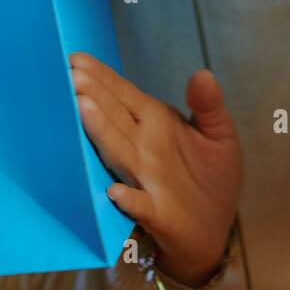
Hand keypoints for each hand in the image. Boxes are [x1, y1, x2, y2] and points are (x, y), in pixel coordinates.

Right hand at [69, 52, 242, 287]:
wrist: (213, 230)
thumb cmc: (210, 178)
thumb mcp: (219, 135)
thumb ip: (208, 105)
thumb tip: (203, 74)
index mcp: (154, 123)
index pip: (123, 95)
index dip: (102, 77)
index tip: (77, 59)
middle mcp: (143, 148)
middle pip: (114, 117)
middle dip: (94, 95)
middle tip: (70, 74)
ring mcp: (146, 180)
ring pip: (119, 153)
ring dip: (102, 132)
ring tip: (83, 107)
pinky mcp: (157, 213)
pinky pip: (140, 205)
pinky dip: (128, 199)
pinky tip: (115, 191)